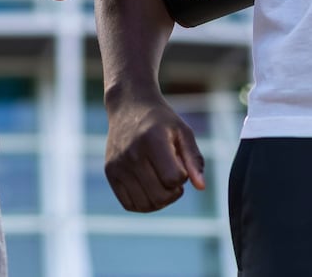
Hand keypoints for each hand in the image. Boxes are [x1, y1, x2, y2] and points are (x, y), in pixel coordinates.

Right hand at [104, 96, 205, 212]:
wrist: (129, 106)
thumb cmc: (161, 121)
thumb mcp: (182, 131)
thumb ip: (194, 159)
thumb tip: (201, 187)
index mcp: (152, 139)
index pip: (173, 178)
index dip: (182, 176)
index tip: (179, 162)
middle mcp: (132, 153)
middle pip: (160, 196)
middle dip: (173, 191)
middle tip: (172, 176)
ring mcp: (118, 163)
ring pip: (146, 205)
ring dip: (160, 200)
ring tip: (161, 183)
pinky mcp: (110, 171)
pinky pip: (130, 204)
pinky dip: (144, 204)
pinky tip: (149, 188)